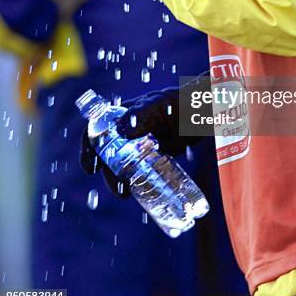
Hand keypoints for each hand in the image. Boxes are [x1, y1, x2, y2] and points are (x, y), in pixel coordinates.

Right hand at [80, 82, 206, 197]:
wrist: (207, 109)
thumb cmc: (180, 102)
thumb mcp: (159, 108)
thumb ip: (139, 116)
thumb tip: (119, 131)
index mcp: (123, 114)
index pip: (97, 130)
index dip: (88, 149)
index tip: (90, 168)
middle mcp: (130, 129)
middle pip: (109, 154)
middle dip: (109, 173)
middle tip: (119, 190)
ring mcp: (143, 142)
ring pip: (124, 164)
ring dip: (121, 180)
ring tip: (128, 194)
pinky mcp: (158, 153)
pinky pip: (142, 169)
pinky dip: (139, 181)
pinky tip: (143, 192)